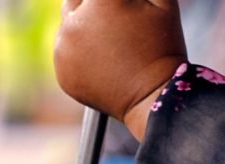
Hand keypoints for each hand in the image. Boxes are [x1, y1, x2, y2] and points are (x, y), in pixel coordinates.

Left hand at [54, 0, 187, 134]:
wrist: (152, 94)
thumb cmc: (162, 46)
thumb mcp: (162, 2)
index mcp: (99, 1)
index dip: (110, 2)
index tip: (121, 9)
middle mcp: (74, 23)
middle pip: (74, 2)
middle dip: (92, 7)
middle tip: (114, 21)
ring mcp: (64, 50)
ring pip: (66, 29)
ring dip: (82, 29)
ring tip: (109, 43)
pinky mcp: (62, 72)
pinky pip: (65, 55)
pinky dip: (77, 55)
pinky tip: (102, 60)